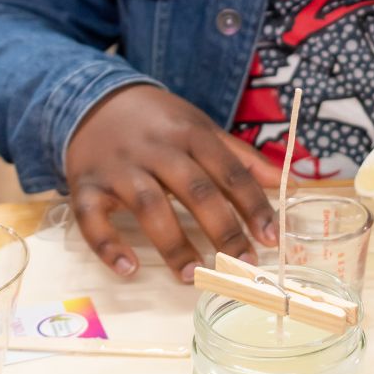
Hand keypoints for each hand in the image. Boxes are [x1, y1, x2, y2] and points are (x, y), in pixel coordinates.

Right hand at [65, 85, 280, 280]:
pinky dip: (108, 246)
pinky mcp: (85, 186)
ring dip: (173, 243)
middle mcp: (157, 150)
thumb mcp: (201, 128)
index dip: (253, 206)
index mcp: (190, 134)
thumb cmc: (159, 122)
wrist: (93, 98)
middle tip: (243, 265)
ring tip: (193, 276)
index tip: (273, 238)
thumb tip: (289, 184)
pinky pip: (93, 219)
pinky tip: (127, 269)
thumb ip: (241, 158)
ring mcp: (120, 168)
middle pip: (195, 190)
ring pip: (149, 206)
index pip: (229, 172)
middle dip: (223, 230)